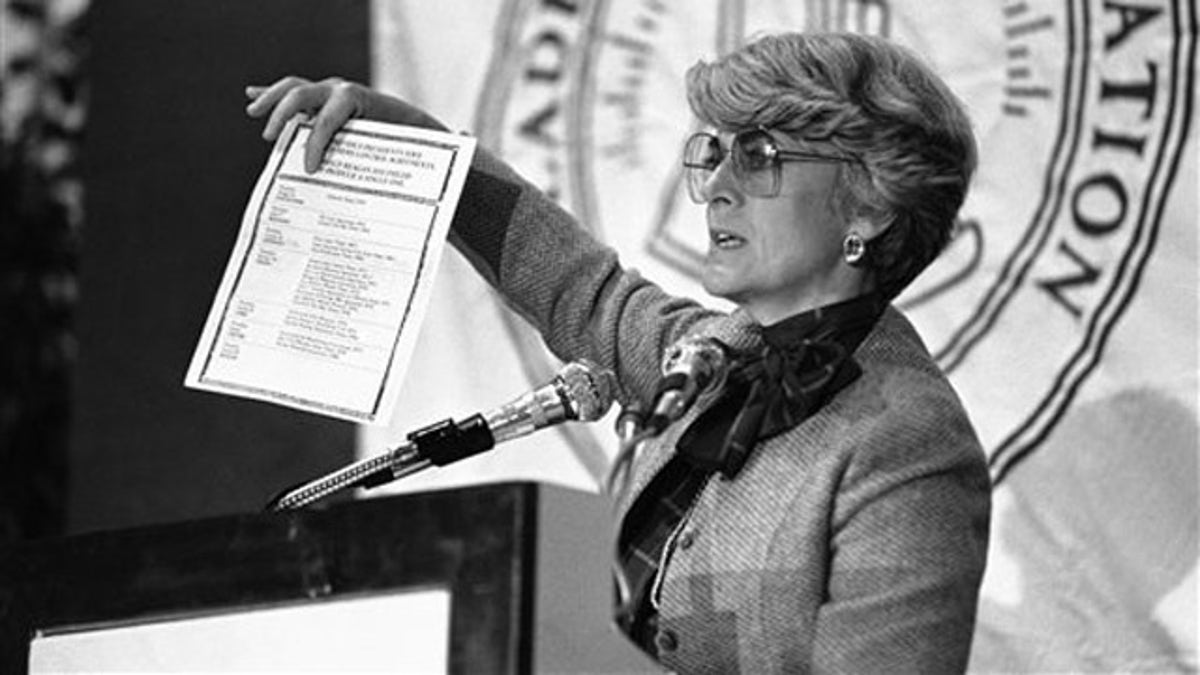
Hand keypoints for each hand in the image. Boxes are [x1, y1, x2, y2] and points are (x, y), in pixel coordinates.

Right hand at [245, 77, 447, 172]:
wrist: (416, 133)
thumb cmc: (422, 146)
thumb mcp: (436, 147)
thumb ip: (449, 142)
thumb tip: (464, 135)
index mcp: (369, 101)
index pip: (335, 110)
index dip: (319, 137)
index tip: (309, 168)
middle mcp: (347, 92)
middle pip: (307, 92)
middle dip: (286, 113)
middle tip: (272, 142)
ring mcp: (332, 96)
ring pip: (297, 89)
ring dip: (273, 100)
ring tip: (255, 115)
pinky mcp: (324, 106)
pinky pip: (295, 97)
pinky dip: (272, 95)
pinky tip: (250, 98)